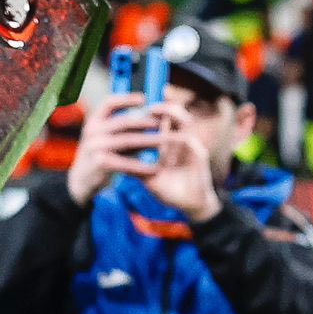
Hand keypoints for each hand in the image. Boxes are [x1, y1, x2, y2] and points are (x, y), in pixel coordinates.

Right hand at [65, 93, 162, 205]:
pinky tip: (155, 168)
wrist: (80, 181)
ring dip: (150, 140)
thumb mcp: (104, 137)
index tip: (144, 98)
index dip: (127, 99)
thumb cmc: (100, 156)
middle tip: (164, 122)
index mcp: (94, 121)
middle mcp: (93, 131)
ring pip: (128, 140)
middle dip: (147, 120)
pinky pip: (126, 162)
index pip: (109, 103)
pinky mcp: (100, 163)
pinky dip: (142, 165)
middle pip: (124, 121)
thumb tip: (151, 118)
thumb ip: (122, 129)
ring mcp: (95, 147)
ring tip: (167, 141)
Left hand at [146, 106, 222, 222]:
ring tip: (155, 110)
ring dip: (171, 113)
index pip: (163, 122)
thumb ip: (135, 169)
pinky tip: (167, 136)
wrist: (191, 206)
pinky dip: (178, 137)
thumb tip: (113, 164)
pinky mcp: (199, 155)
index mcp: (168, 146)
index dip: (154, 113)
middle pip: (175, 116)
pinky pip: (189, 140)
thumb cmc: (170, 192)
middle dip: (163, 107)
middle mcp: (180, 142)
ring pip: (184, 121)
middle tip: (148, 107)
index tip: (137, 110)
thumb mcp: (149, 178)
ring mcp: (191, 147)